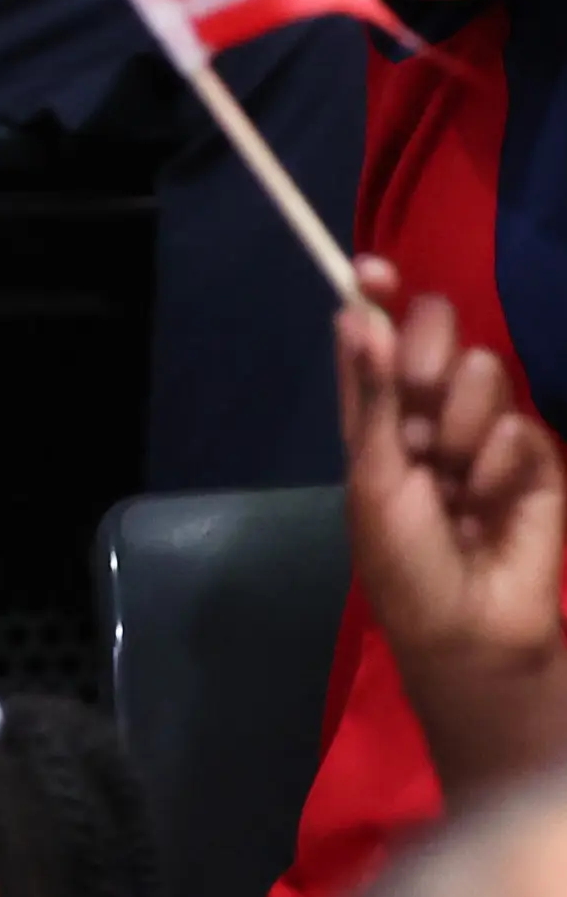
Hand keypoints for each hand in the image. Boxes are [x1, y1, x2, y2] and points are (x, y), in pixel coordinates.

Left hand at [337, 258, 566, 797]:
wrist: (471, 627)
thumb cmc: (404, 560)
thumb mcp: (374, 474)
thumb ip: (374, 393)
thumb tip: (357, 312)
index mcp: (382, 416)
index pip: (382, 338)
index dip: (379, 298)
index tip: (373, 269)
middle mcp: (433, 414)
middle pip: (440, 336)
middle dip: (428, 359)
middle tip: (421, 412)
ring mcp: (488, 434)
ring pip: (482, 375)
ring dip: (461, 431)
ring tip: (455, 487)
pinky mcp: (538, 461)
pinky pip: (521, 429)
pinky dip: (501, 470)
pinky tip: (491, 508)